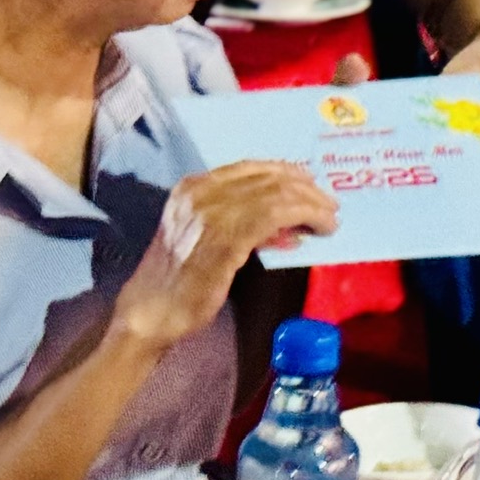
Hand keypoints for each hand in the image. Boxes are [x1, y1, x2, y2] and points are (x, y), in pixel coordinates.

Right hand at [113, 161, 336, 350]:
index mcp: (192, 187)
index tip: (309, 182)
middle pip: (268, 178)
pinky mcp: (224, 238)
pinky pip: (275, 216)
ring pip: (277, 194)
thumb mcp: (203, 235)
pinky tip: (316, 230)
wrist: (150, 313)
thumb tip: (285, 219)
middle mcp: (200, 193)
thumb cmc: (178, 280)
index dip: (286, 171)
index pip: (249, 167)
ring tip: (329, 218)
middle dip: (305, 189)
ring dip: (311, 204)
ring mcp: (211, 214)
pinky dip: (303, 218)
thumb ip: (237, 219)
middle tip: (329, 203)